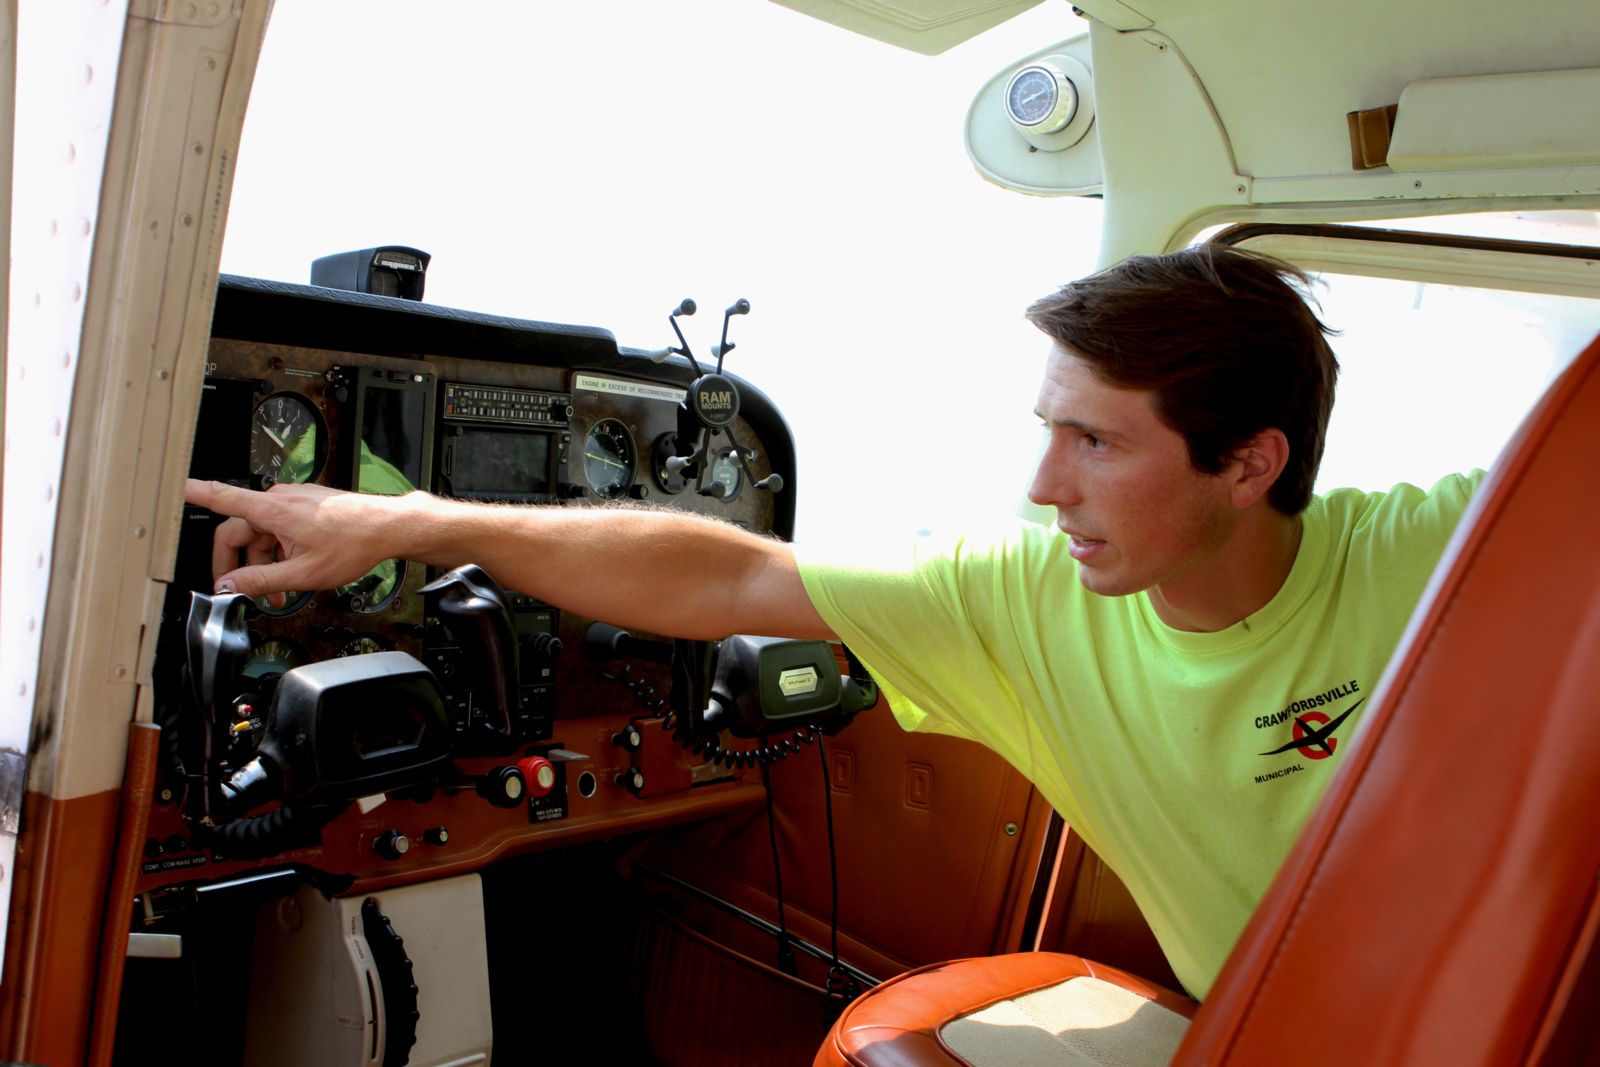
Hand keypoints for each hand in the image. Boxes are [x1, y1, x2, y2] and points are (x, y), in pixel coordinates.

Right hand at [184, 479, 403, 600]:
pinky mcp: (303, 508)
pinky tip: (293, 572)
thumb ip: (260, 581)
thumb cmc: (354, 543)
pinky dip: (278, 553)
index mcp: (272, 510)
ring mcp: (291, 502)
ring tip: (278, 593)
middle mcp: (278, 500)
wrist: (387, 527)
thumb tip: (229, 587)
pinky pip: (277, 531)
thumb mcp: (303, 573)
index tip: (171, 485)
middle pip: (238, 532)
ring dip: (262, 564)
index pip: (222, 498)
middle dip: (238, 565)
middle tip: (241, 593)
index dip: (194, 493)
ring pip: (260, 536)